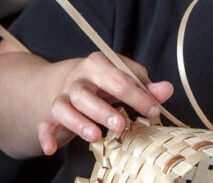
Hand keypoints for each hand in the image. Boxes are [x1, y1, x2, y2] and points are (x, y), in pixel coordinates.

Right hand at [37, 52, 172, 154]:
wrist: (70, 80)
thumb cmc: (106, 81)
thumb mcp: (126, 78)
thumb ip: (146, 85)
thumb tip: (167, 90)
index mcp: (99, 64)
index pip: (119, 78)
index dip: (138, 95)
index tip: (154, 110)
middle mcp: (78, 79)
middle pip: (85, 92)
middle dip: (102, 108)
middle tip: (121, 124)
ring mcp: (62, 96)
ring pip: (64, 107)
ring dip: (79, 122)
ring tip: (96, 136)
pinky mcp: (51, 114)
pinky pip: (45, 124)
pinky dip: (46, 135)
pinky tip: (52, 149)